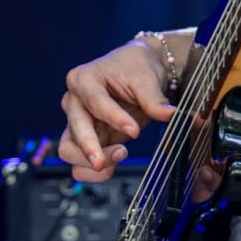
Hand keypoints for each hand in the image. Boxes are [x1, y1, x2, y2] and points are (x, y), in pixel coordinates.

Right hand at [58, 39, 175, 182]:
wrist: (138, 70)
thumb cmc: (136, 67)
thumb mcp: (146, 78)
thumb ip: (154, 99)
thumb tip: (170, 115)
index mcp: (84, 79)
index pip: (95, 101)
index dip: (114, 118)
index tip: (134, 131)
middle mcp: (74, 101)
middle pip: (74, 129)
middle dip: (90, 147)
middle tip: (109, 160)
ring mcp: (78, 123)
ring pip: (69, 150)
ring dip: (90, 162)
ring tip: (120, 156)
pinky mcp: (87, 140)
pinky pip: (80, 163)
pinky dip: (93, 172)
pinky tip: (113, 167)